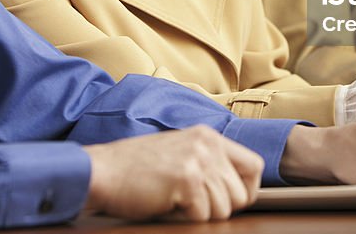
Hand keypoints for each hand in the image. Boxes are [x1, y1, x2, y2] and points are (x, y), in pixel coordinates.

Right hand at [83, 125, 262, 220]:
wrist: (102, 171)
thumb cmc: (135, 168)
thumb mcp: (180, 153)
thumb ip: (208, 163)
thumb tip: (239, 191)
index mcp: (208, 136)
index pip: (254, 166)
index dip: (245, 191)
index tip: (228, 201)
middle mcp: (208, 144)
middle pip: (241, 195)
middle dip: (219, 208)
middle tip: (191, 204)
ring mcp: (198, 160)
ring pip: (224, 209)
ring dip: (200, 214)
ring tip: (175, 201)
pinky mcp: (187, 179)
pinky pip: (203, 216)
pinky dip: (184, 219)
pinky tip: (166, 204)